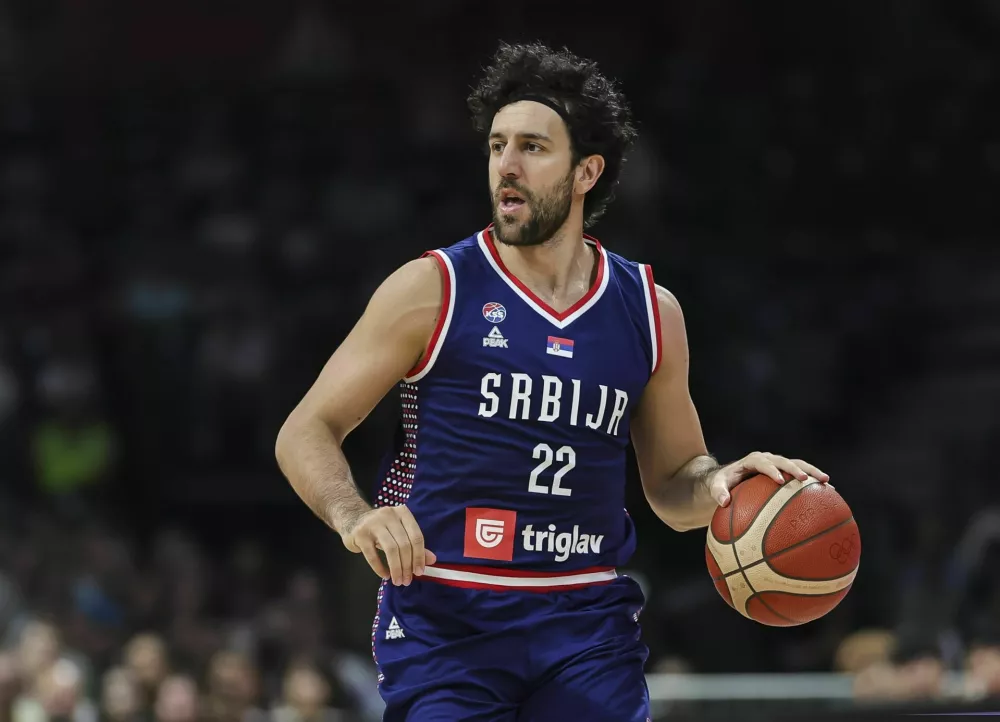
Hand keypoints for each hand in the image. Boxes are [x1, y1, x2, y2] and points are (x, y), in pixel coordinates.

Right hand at [341, 505, 436, 585]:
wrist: (352, 520)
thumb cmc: (381, 529)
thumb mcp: (399, 533)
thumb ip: (415, 545)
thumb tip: (432, 560)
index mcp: (402, 513)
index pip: (416, 536)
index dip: (419, 556)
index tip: (419, 572)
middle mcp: (389, 515)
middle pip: (404, 544)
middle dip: (407, 565)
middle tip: (407, 580)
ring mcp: (373, 523)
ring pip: (391, 549)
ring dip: (396, 568)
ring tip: (398, 580)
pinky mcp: (360, 534)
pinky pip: (373, 555)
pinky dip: (380, 568)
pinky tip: (385, 575)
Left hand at [707, 452, 829, 506]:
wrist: (730, 478)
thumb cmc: (723, 482)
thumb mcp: (716, 485)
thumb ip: (718, 491)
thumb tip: (723, 502)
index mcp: (753, 461)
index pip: (763, 463)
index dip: (771, 470)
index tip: (780, 480)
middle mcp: (768, 460)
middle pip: (785, 461)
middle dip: (796, 468)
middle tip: (805, 479)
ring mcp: (779, 466)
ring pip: (798, 465)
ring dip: (812, 473)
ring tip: (827, 483)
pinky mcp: (786, 473)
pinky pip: (802, 477)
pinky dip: (813, 484)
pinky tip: (829, 495)